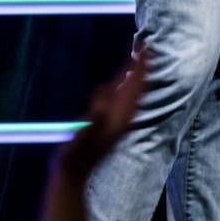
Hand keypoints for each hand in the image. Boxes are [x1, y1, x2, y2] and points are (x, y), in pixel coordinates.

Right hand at [47, 46, 147, 203]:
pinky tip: (121, 82)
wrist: (73, 175)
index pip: (136, 86)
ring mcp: (118, 122)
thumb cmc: (76, 154)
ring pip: (134, 93)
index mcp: (120, 117)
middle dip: (143, 66)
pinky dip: (127, 86)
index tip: (146, 47)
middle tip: (145, 46)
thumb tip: (105, 90)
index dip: (141, 66)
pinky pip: (124, 100)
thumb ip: (96, 113)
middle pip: (139, 87)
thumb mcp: (84, 132)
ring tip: (138, 58)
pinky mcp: (111, 125)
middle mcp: (124, 118)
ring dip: (137, 75)